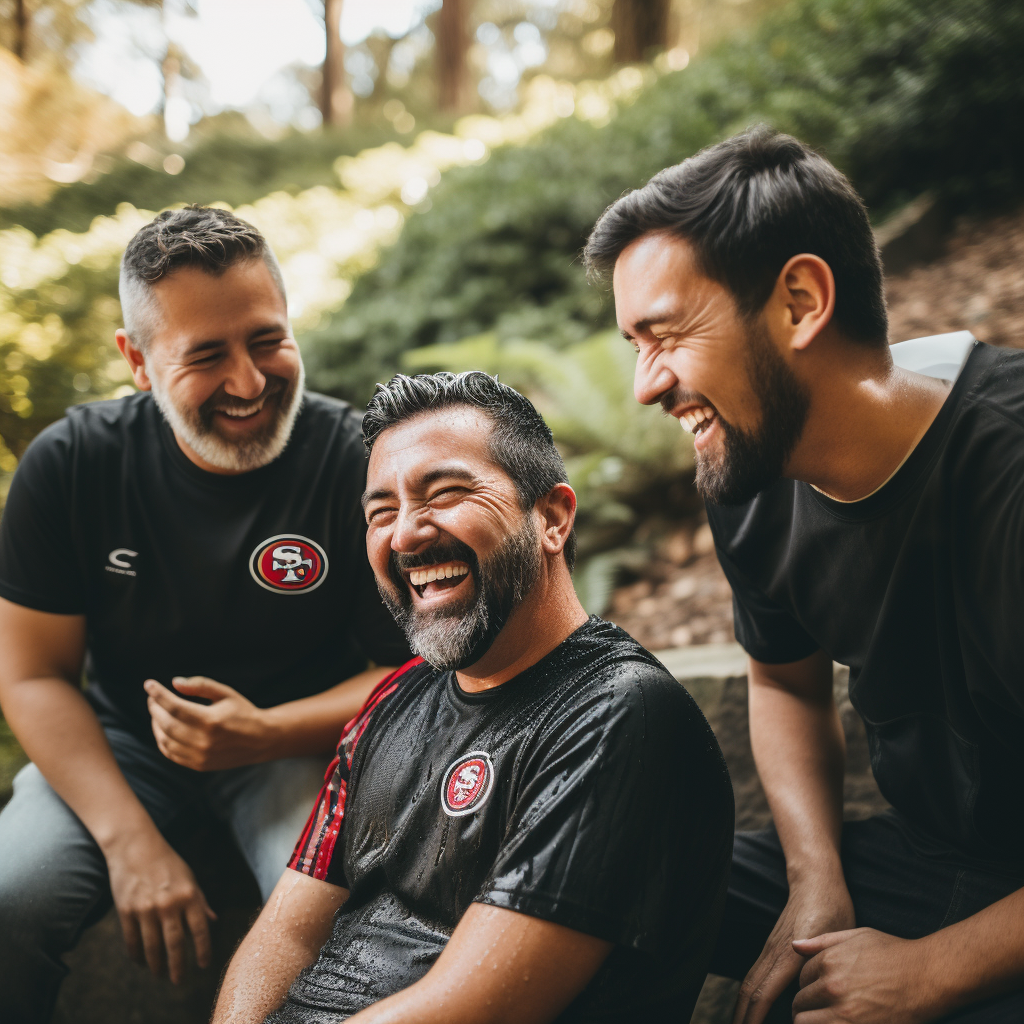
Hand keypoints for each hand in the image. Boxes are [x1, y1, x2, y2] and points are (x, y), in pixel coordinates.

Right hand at [105, 826, 215, 983]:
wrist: (135, 847)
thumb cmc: (167, 862)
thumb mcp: (190, 878)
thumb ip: (200, 901)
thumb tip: (213, 920)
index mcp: (189, 895)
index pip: (200, 929)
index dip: (203, 950)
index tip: (204, 965)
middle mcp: (169, 904)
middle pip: (176, 944)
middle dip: (179, 966)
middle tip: (180, 981)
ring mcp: (146, 908)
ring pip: (152, 946)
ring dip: (157, 964)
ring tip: (160, 974)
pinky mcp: (126, 911)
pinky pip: (132, 940)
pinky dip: (136, 954)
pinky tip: (140, 962)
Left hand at [145, 676, 274, 770]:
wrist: (261, 740)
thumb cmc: (243, 712)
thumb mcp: (225, 693)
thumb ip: (200, 685)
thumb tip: (175, 682)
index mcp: (210, 721)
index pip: (174, 706)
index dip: (158, 694)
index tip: (149, 684)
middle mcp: (203, 741)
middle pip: (165, 724)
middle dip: (154, 708)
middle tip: (152, 697)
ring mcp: (199, 756)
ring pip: (165, 740)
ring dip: (156, 724)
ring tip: (158, 712)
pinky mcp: (198, 765)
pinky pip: (171, 753)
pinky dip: (162, 740)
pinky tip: (164, 728)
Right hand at [733, 877, 854, 1023]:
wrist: (816, 881)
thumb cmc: (833, 909)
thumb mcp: (839, 939)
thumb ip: (825, 966)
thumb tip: (816, 995)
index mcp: (790, 954)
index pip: (765, 992)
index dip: (756, 1017)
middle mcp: (774, 952)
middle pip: (750, 990)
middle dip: (742, 1017)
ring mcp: (770, 948)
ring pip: (749, 982)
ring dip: (741, 1006)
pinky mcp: (771, 946)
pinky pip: (755, 975)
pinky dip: (749, 994)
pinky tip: (751, 1006)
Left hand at [792, 928, 939, 1023]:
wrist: (927, 978)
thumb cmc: (893, 953)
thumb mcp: (856, 936)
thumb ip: (821, 941)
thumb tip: (794, 945)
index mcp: (829, 962)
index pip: (801, 979)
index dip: (809, 984)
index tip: (820, 988)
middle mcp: (833, 988)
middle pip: (800, 1004)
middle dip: (807, 1006)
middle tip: (820, 1008)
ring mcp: (846, 1014)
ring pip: (805, 1023)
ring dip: (811, 1021)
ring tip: (824, 1018)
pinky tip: (836, 1022)